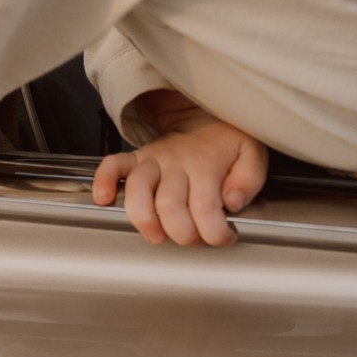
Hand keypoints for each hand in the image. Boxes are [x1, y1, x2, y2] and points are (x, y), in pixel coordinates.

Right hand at [93, 91, 266, 247]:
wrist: (203, 116)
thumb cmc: (227, 141)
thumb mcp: (252, 154)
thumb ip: (249, 179)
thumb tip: (232, 202)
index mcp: (206, 166)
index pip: (206, 208)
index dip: (214, 233)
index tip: (224, 237)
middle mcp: (176, 163)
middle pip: (170, 205)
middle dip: (182, 234)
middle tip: (195, 240)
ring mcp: (153, 161)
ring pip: (138, 190)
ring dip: (144, 218)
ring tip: (155, 235)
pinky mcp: (135, 158)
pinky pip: (112, 165)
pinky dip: (103, 181)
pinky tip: (104, 198)